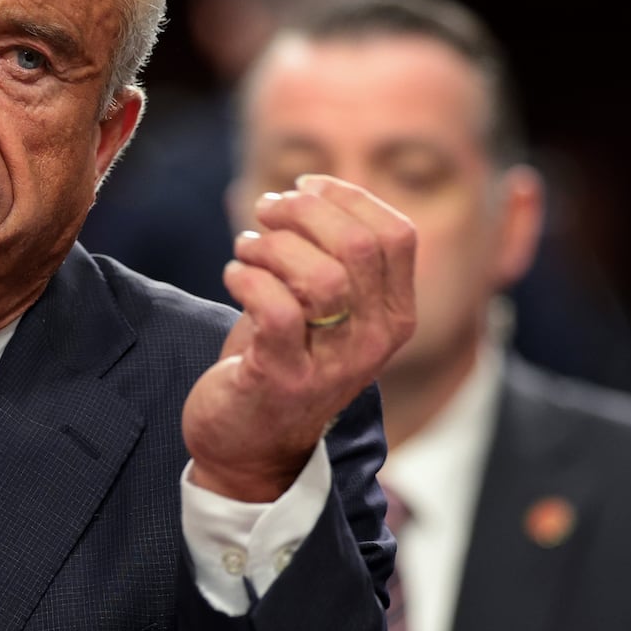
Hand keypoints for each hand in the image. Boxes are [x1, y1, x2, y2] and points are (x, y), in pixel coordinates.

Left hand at [182, 174, 415, 501]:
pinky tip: (233, 276)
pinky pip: (276, 310)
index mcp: (395, 314)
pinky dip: (247, 278)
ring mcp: (333, 364)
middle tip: (266, 213)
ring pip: (321, 276)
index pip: (397, 235)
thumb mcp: (322, 305)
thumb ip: (329, 253)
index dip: (347, 197)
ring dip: (271, 246)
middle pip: (357, 247)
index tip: (303, 187)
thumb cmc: (282, 355)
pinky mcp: (284, 379)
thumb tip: (308, 189)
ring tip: (247, 250)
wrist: (249, 442)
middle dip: (303, 213)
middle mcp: (375, 341)